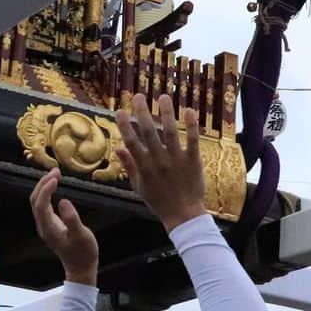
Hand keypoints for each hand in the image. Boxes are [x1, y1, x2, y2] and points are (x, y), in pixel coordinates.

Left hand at [30, 170, 98, 284]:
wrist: (81, 267)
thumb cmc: (83, 252)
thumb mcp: (81, 235)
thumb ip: (72, 219)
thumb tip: (63, 202)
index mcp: (48, 228)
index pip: (40, 204)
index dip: (45, 189)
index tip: (56, 177)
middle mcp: (43, 226)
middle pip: (35, 200)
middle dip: (43, 184)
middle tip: (56, 171)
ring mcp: (45, 226)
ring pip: (38, 202)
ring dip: (44, 187)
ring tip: (56, 174)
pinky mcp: (50, 225)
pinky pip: (44, 205)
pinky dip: (48, 193)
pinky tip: (56, 187)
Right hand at [115, 94, 205, 231]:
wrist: (182, 214)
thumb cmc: (158, 201)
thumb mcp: (138, 186)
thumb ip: (129, 166)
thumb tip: (118, 147)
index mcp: (144, 167)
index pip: (132, 142)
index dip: (125, 126)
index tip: (120, 111)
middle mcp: (159, 161)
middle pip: (149, 133)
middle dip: (143, 113)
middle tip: (138, 96)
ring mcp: (176, 160)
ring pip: (170, 132)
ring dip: (167, 114)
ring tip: (163, 97)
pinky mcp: (193, 161)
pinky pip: (192, 141)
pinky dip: (191, 126)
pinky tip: (189, 111)